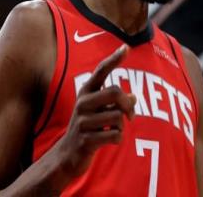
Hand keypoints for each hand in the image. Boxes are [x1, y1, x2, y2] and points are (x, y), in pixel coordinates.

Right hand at [59, 44, 135, 177]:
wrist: (67, 155)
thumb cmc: (88, 128)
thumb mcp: (98, 110)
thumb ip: (114, 101)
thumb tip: (134, 97)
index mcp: (86, 92)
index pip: (101, 71)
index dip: (114, 59)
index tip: (127, 47)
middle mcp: (82, 103)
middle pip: (115, 92)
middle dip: (128, 104)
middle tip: (130, 116)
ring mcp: (83, 121)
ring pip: (118, 117)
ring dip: (122, 126)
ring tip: (112, 130)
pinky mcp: (86, 140)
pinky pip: (115, 135)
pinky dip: (118, 138)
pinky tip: (109, 140)